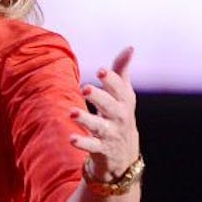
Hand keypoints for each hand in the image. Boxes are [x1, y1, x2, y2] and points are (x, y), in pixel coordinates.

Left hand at [69, 47, 140, 179]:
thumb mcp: (123, 94)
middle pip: (111, 107)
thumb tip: (130, 47)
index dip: (112, 80)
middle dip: (99, 97)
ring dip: (86, 119)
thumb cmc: (120, 115)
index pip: (120, 89)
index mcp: (125, 102)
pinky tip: (71, 138)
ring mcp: (111, 134)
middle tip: (85, 88)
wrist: (125, 154)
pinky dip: (83, 143)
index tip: (101, 71)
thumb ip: (122, 71)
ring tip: (72, 113)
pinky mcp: (102, 150)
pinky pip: (92, 147)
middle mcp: (120, 117)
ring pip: (100, 127)